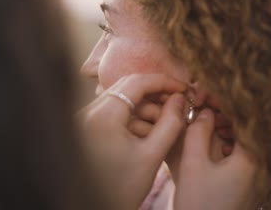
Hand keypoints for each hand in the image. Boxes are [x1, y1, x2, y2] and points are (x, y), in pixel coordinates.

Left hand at [78, 74, 186, 208]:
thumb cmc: (123, 188)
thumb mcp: (152, 155)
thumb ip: (171, 123)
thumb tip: (180, 99)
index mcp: (102, 117)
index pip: (137, 82)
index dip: (164, 82)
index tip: (183, 88)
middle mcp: (89, 113)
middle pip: (129, 89)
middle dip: (156, 97)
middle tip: (178, 106)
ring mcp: (87, 121)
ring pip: (123, 102)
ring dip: (147, 111)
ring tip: (166, 127)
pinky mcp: (89, 129)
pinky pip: (116, 114)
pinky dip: (135, 120)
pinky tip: (151, 135)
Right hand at [174, 109, 256, 209]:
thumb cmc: (199, 204)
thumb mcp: (193, 164)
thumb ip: (198, 132)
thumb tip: (205, 112)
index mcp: (252, 157)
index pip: (242, 118)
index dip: (221, 103)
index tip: (202, 100)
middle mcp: (264, 166)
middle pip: (247, 128)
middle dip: (225, 116)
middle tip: (204, 113)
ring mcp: (262, 178)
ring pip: (248, 142)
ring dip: (229, 131)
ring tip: (209, 129)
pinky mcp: (255, 187)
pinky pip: (247, 157)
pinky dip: (234, 147)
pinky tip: (220, 148)